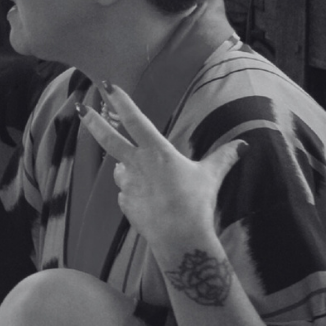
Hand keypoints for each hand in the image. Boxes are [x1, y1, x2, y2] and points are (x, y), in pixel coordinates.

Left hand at [77, 82, 246, 249]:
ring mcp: (128, 186)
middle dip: (94, 123)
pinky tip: (150, 202)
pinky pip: (126, 194)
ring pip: (121, 171)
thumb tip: (244, 145)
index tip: (107, 87)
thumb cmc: (196, 203)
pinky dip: (134, 194)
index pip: (135, 120)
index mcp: (157, 151)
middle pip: (110, 140)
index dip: (121, 102)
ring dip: (127, 169)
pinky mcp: (125, 206)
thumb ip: (224, 157)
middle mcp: (137, 165)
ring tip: (149, 180)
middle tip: (81, 110)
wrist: (179, 237)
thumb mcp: (212, 175)